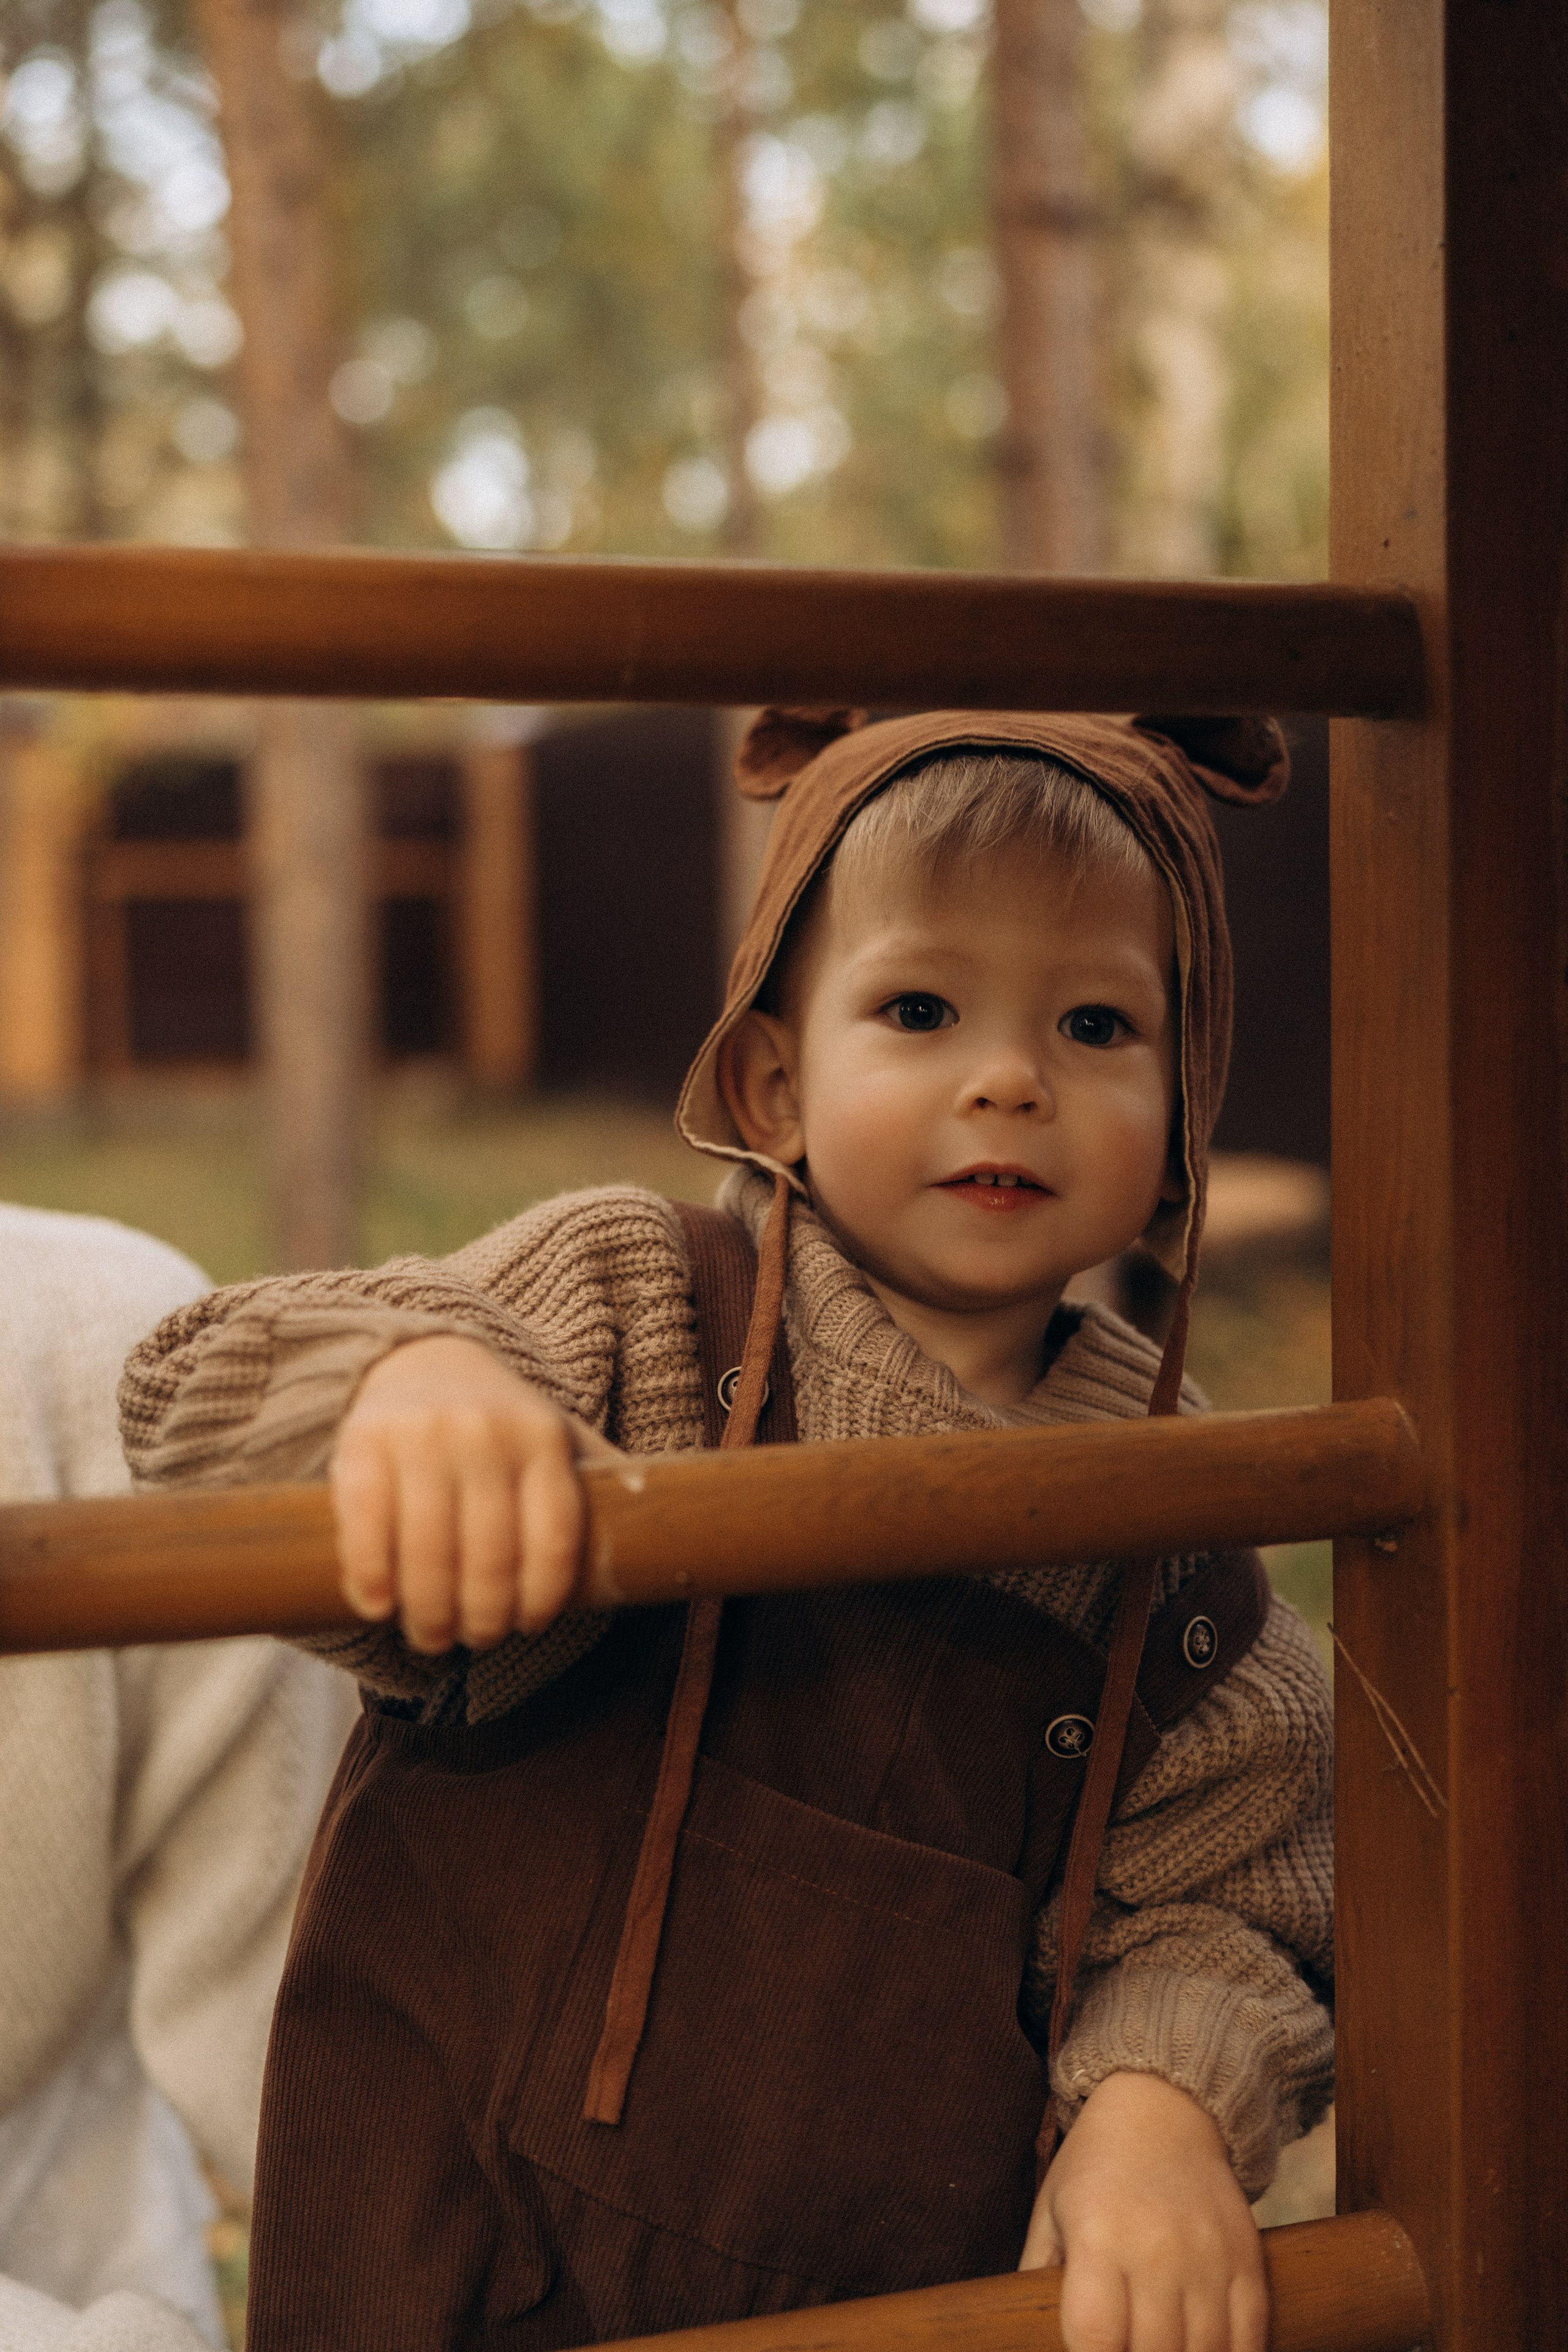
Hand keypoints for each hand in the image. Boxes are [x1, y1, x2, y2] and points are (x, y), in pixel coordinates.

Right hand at [331, 1336, 622, 1653]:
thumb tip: (684, 1539)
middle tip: (475, 1639)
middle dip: (483, 1617)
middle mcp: (486, 1433)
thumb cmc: (502, 1427)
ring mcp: (422, 1436)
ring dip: (430, 1611)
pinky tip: (379, 1607)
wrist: (422, 1362)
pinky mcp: (364, 1443)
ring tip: (432, 1637)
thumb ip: (604, 1486)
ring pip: (429, 1549)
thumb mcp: (559, 1441)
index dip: (543, 1596)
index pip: (554, 1537)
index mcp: (543, 1439)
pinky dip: (372, 1576)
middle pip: (490, 1554)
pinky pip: (366, 1524)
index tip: (530, 1625)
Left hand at [1020, 2072, 1266, 2351]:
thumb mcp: (1052, 2209)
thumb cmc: (1096, 2165)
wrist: (1165, 2106)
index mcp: (1097, 2236)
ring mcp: (1207, 2257)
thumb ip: (1038, 2273)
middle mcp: (1155, 2249)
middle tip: (1126, 2346)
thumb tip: (1027, 2329)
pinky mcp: (1246, 2259)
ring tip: (1161, 2347)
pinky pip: (1248, 2337)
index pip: (1093, 2337)